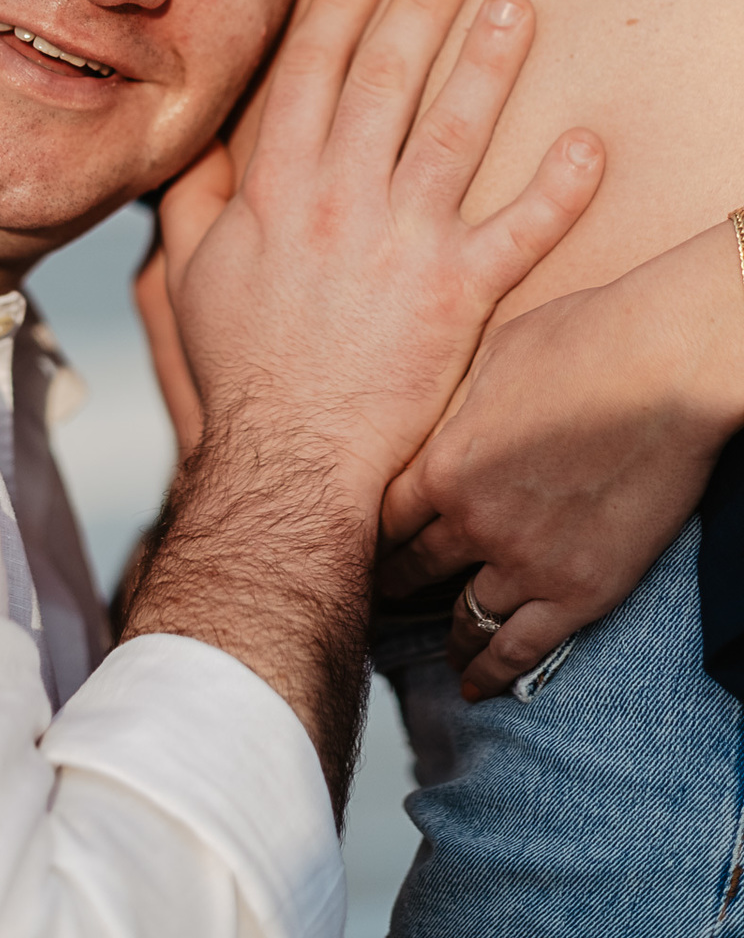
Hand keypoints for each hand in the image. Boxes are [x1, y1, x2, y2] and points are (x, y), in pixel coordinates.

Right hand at [162, 0, 604, 500]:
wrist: (291, 455)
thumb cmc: (243, 367)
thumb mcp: (191, 274)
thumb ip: (195, 198)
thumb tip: (198, 141)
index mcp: (278, 188)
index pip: (311, 72)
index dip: (341, 4)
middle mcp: (341, 201)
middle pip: (387, 80)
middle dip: (420, 5)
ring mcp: (403, 244)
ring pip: (455, 133)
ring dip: (488, 63)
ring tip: (515, 6)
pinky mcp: (458, 295)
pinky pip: (519, 232)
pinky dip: (558, 190)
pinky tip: (589, 143)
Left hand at [380, 221, 743, 698]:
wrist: (665, 367)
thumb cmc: (583, 340)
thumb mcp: (491, 357)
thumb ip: (459, 404)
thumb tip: (447, 415)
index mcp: (443, 461)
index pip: (383, 519)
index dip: (369, 539)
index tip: (360, 551)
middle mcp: (473, 521)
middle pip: (414, 570)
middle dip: (392, 588)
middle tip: (379, 604)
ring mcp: (526, 561)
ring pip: (464, 618)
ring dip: (445, 636)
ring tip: (437, 649)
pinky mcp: (580, 590)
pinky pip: (522, 649)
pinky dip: (493, 672)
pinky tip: (475, 685)